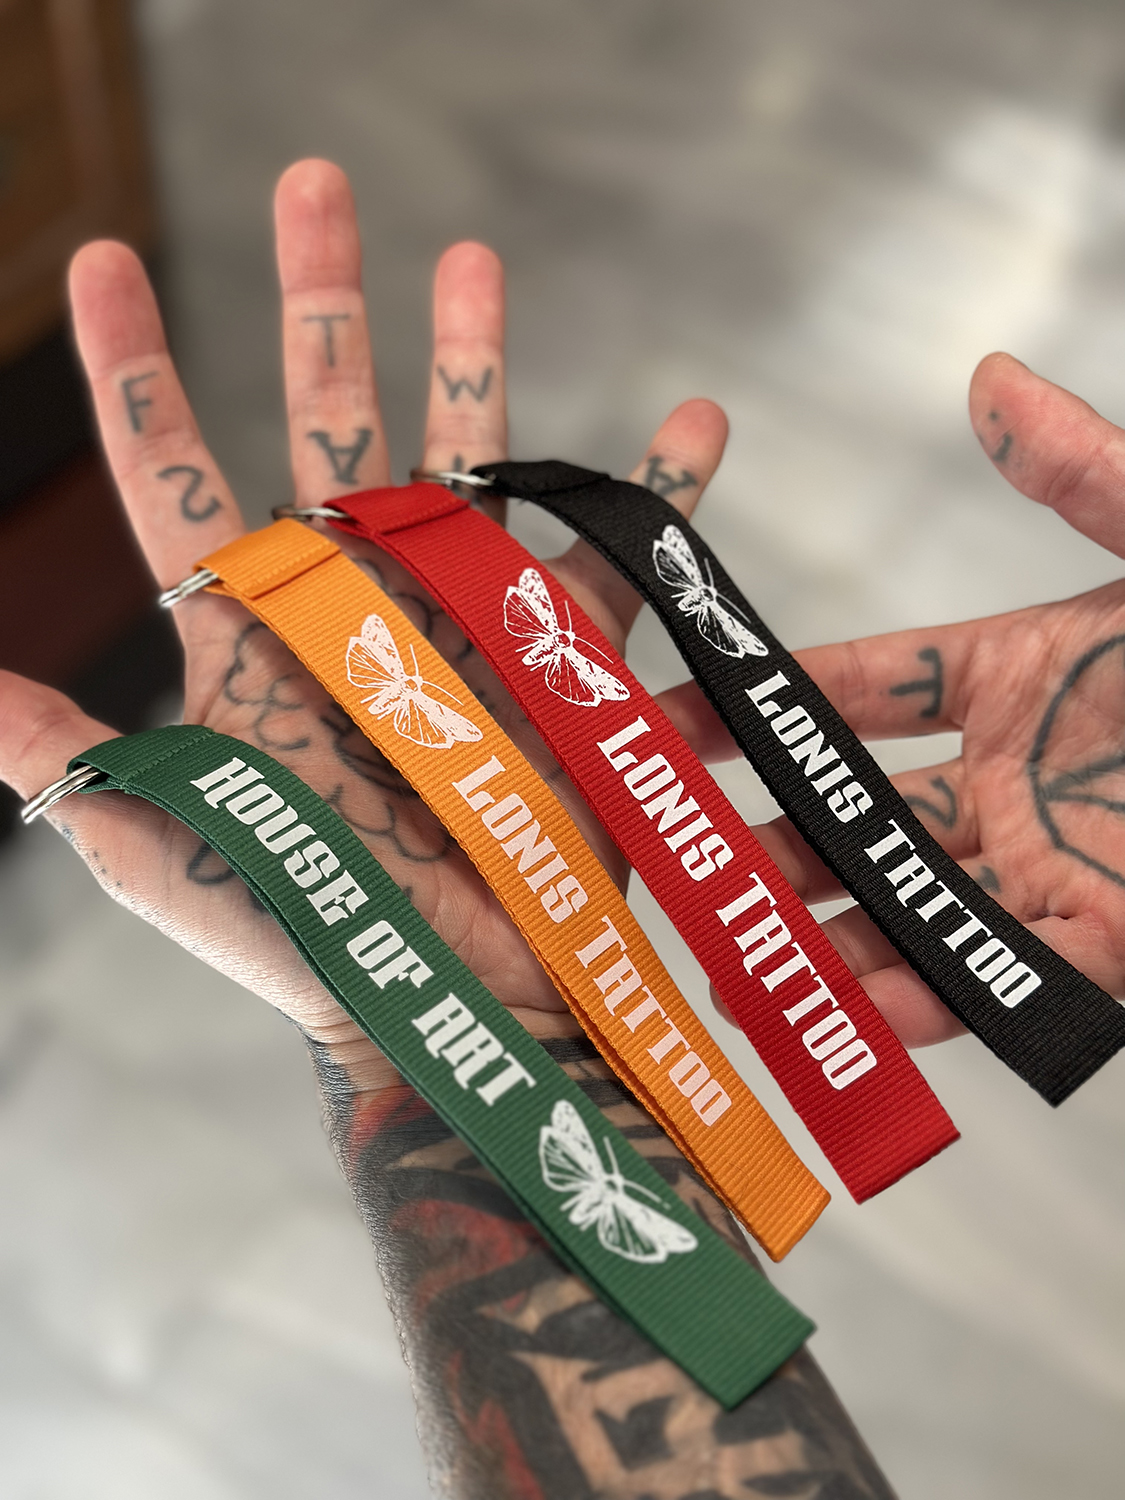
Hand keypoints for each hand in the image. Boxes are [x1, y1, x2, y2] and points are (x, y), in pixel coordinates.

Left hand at [0, 158, 737, 1094]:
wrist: (446, 1011)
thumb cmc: (298, 940)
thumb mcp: (159, 843)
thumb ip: (61, 754)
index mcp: (253, 641)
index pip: (176, 482)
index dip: (135, 372)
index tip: (105, 255)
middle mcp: (355, 612)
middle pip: (329, 430)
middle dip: (318, 309)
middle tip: (317, 184)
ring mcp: (462, 631)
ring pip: (467, 466)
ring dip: (474, 362)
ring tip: (473, 257)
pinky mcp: (562, 671)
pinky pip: (617, 566)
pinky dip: (658, 499)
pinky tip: (693, 422)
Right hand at [659, 351, 1124, 1046]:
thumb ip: (1088, 471)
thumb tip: (991, 383)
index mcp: (1015, 675)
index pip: (856, 689)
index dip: (758, 702)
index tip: (669, 715)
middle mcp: (1009, 779)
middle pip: (853, 811)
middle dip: (759, 834)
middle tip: (666, 849)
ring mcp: (1044, 868)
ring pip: (899, 906)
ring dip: (812, 933)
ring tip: (721, 953)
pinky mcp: (1094, 951)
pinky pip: (984, 985)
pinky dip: (904, 1005)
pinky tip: (825, 1015)